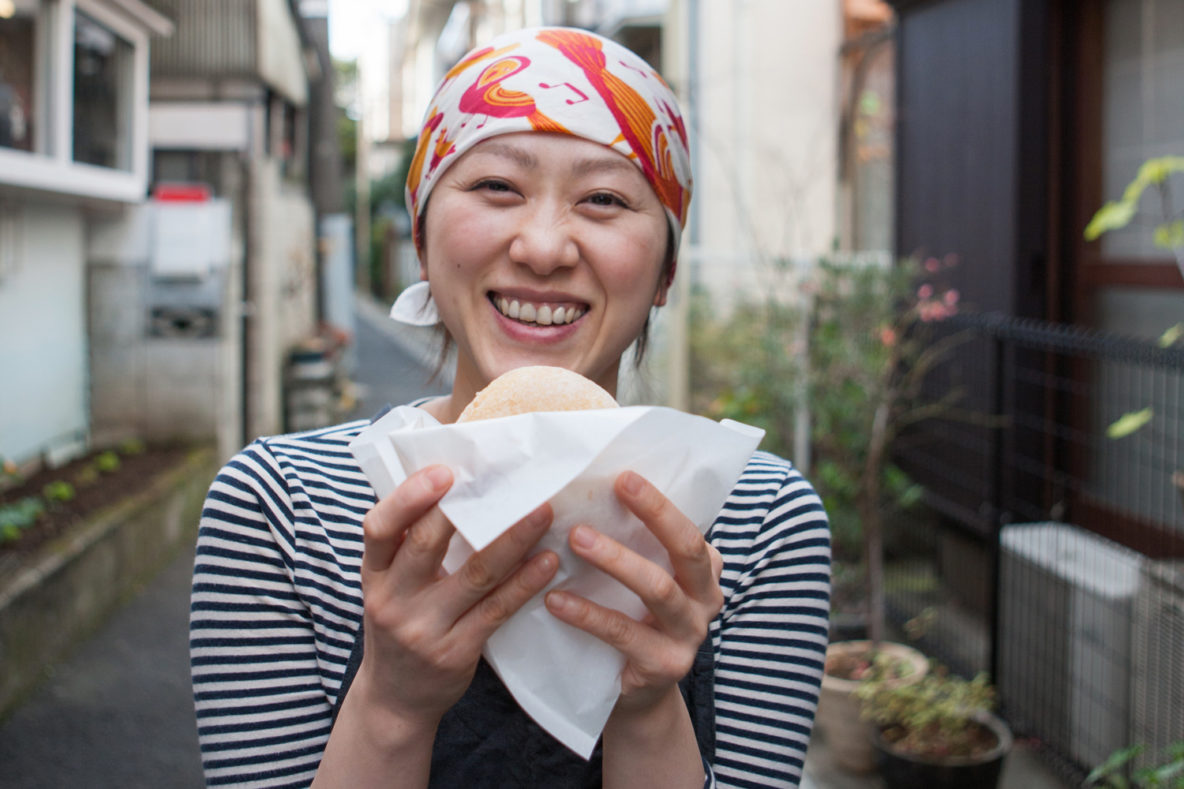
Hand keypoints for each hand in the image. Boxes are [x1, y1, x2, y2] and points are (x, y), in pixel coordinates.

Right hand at [357, 465, 558, 730]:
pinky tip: (547, 562)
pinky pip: (496, 610)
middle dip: (468, 509)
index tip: (444, 471)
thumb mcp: (388, 584)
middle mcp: (392, 600)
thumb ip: (409, 543)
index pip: (378, 528)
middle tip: (510, 481)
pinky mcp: (456, 652)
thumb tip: (458, 482)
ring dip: (512, 539)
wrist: (396, 699)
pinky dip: (524, 583)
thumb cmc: (400, 622)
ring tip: (542, 511)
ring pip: (474, 575)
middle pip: (426, 545)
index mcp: (373, 574)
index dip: (409, 497)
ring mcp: (423, 629)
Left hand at [543, 470, 723, 713]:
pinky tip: (555, 600)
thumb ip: (635, 543)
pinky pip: (623, 633)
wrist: (635, 691)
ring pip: (657, 588)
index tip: (623, 476)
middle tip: (614, 490)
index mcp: (704, 569)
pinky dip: (587, 614)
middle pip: (686, 549)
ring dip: (615, 560)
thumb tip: (586, 491)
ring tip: (575, 540)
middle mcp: (707, 598)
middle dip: (653, 515)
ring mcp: (689, 634)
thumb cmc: (633, 617)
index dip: (659, 502)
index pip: (688, 526)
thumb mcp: (642, 576)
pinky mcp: (665, 665)